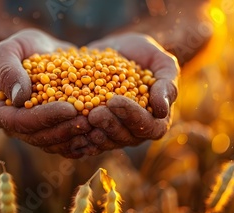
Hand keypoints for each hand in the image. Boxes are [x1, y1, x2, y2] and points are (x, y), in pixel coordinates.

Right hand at [0, 29, 92, 157]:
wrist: (40, 50)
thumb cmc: (19, 48)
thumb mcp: (9, 50)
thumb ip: (8, 70)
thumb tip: (19, 98)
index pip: (20, 122)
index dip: (45, 118)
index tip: (69, 108)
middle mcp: (16, 127)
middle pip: (40, 138)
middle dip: (66, 130)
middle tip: (89, 120)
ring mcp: (36, 131)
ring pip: (56, 144)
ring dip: (77, 137)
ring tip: (97, 124)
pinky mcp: (54, 130)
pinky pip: (68, 142)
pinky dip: (84, 139)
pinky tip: (100, 129)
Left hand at [86, 33, 178, 149]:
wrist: (112, 50)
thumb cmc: (142, 54)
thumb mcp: (159, 60)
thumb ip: (167, 82)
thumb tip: (163, 109)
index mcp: (156, 119)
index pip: (149, 127)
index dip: (132, 116)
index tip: (115, 101)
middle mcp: (134, 131)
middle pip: (124, 138)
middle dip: (109, 126)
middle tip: (94, 113)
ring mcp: (112, 133)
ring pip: (103, 142)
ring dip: (91, 133)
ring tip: (80, 117)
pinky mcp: (92, 131)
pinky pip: (84, 140)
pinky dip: (75, 134)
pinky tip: (66, 124)